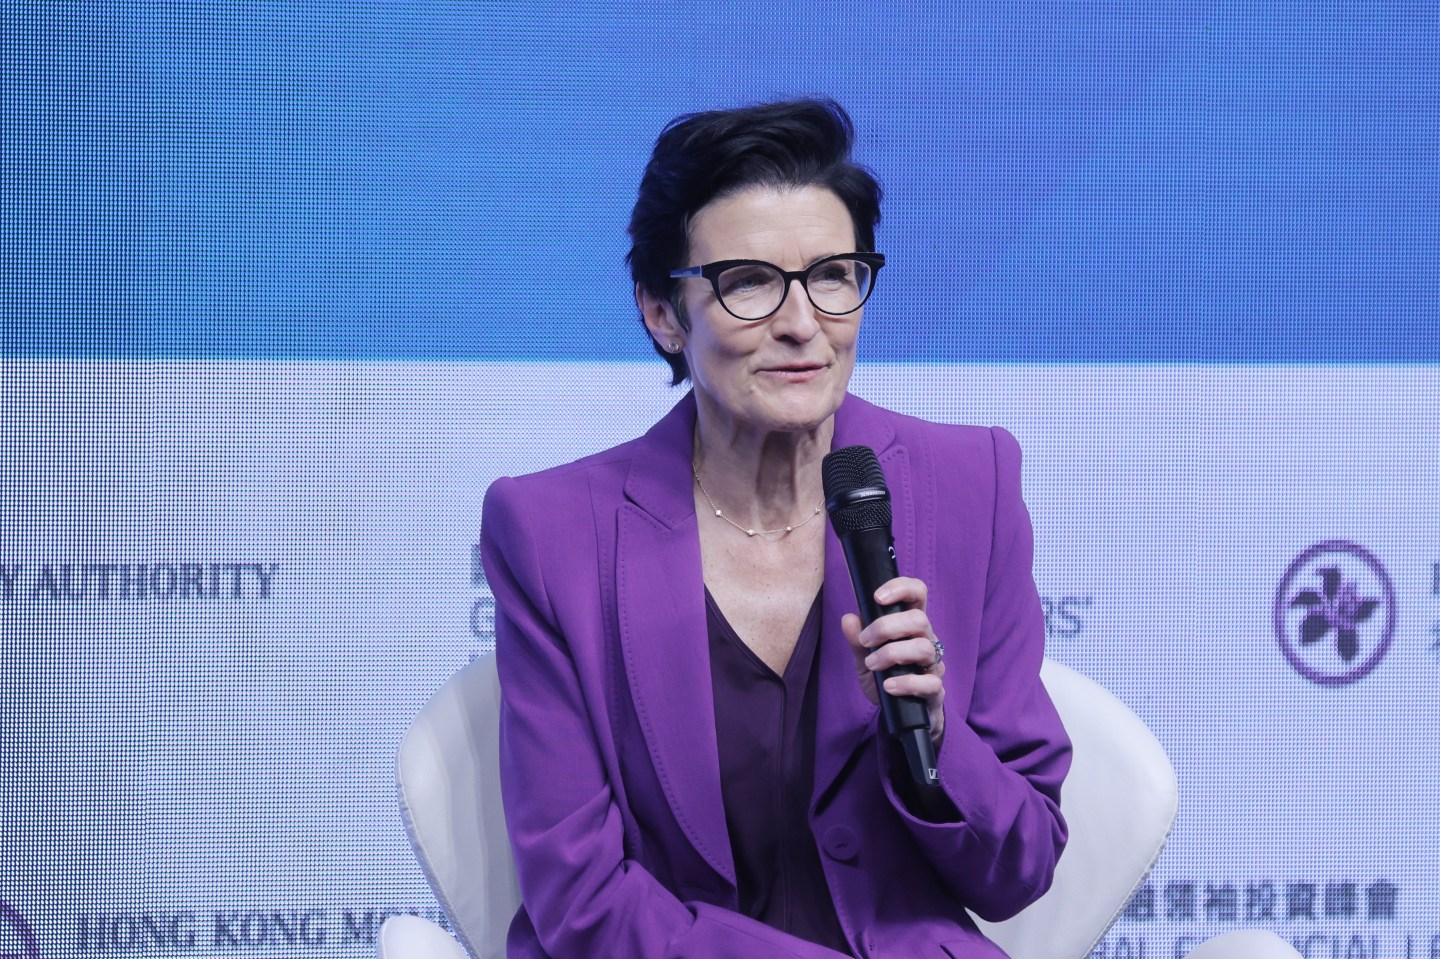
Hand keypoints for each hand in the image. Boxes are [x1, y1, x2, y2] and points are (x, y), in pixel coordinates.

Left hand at [841, 576, 945, 748]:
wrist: (899, 714)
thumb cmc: (885, 678)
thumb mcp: (864, 659)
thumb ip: (857, 641)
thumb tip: (848, 619)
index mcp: (910, 625)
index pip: (917, 594)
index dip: (901, 588)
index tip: (878, 597)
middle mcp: (926, 640)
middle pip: (919, 619)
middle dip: (887, 627)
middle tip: (866, 641)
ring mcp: (933, 665)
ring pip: (923, 648)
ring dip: (892, 654)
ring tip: (872, 665)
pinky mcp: (935, 690)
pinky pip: (930, 683)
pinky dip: (907, 683)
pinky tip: (889, 686)